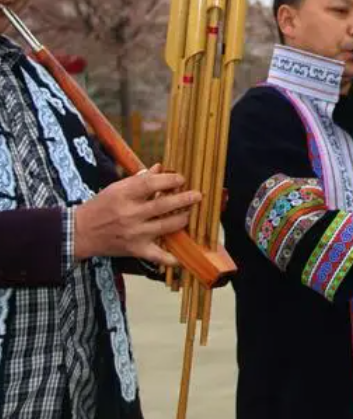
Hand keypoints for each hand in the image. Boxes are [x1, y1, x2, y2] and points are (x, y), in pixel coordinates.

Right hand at [74, 164, 199, 265]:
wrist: (78, 233)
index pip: (151, 184)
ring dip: (183, 219)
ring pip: (166, 227)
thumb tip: (160, 168)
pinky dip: (172, 259)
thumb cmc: (100, 206)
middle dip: (185, 199)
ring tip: (190, 214)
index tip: (181, 178)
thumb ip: (140, 179)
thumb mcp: (116, 188)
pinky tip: (184, 257)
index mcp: (124, 195)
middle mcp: (130, 214)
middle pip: (163, 205)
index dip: (170, 179)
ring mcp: (134, 233)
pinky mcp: (135, 250)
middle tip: (198, 195)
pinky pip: (158, 256)